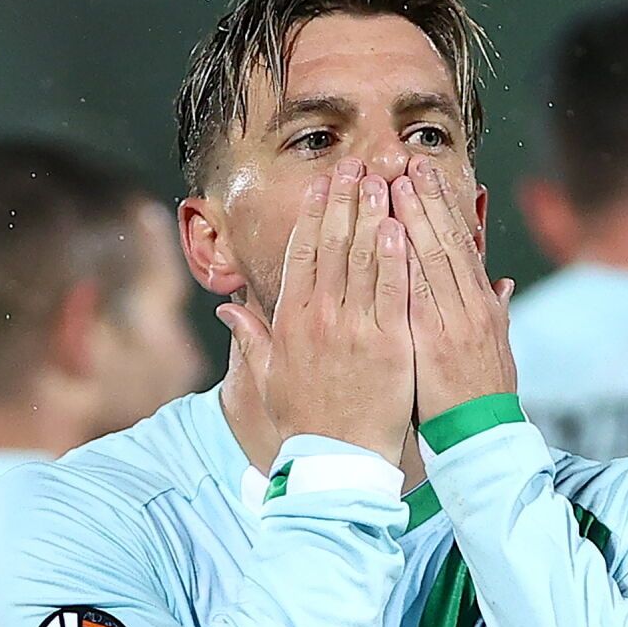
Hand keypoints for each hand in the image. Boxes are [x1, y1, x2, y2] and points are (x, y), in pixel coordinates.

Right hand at [215, 159, 413, 463]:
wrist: (336, 462)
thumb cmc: (306, 423)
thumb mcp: (269, 379)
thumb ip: (252, 340)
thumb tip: (227, 312)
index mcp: (291, 321)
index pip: (301, 254)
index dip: (313, 213)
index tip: (324, 183)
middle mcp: (319, 318)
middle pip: (331, 245)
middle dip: (345, 200)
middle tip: (356, 164)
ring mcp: (354, 330)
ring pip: (362, 261)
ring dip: (372, 216)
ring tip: (382, 180)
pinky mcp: (387, 345)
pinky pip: (392, 293)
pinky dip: (395, 258)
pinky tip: (400, 227)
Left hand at [390, 155, 516, 422]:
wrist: (482, 439)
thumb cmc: (481, 399)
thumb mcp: (497, 351)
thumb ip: (495, 312)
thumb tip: (501, 284)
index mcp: (482, 307)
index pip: (462, 246)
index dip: (444, 208)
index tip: (427, 176)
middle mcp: (470, 308)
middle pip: (448, 242)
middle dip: (427, 200)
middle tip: (408, 162)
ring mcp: (452, 322)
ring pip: (433, 258)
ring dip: (414, 218)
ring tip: (396, 181)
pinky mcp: (433, 342)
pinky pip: (417, 293)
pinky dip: (406, 261)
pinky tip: (392, 233)